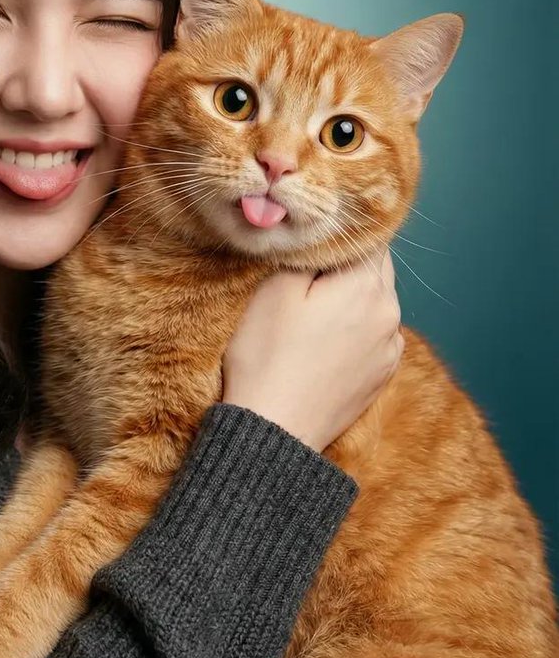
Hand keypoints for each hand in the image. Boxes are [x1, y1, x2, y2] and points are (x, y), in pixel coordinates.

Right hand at [221, 248, 402, 451]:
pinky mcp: (381, 374)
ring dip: (353, 293)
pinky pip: (375, 332)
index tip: (318, 228)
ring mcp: (389, 347)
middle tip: (311, 261)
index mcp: (367, 286)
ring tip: (314, 303)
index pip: (370, 235)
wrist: (273, 430)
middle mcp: (390, 313)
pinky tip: (325, 335)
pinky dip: (357, 324)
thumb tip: (326, 236)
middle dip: (349, 259)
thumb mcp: (276, 289)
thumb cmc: (267, 356)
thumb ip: (310, 253)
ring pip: (377, 299)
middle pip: (377, 266)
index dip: (343, 227)